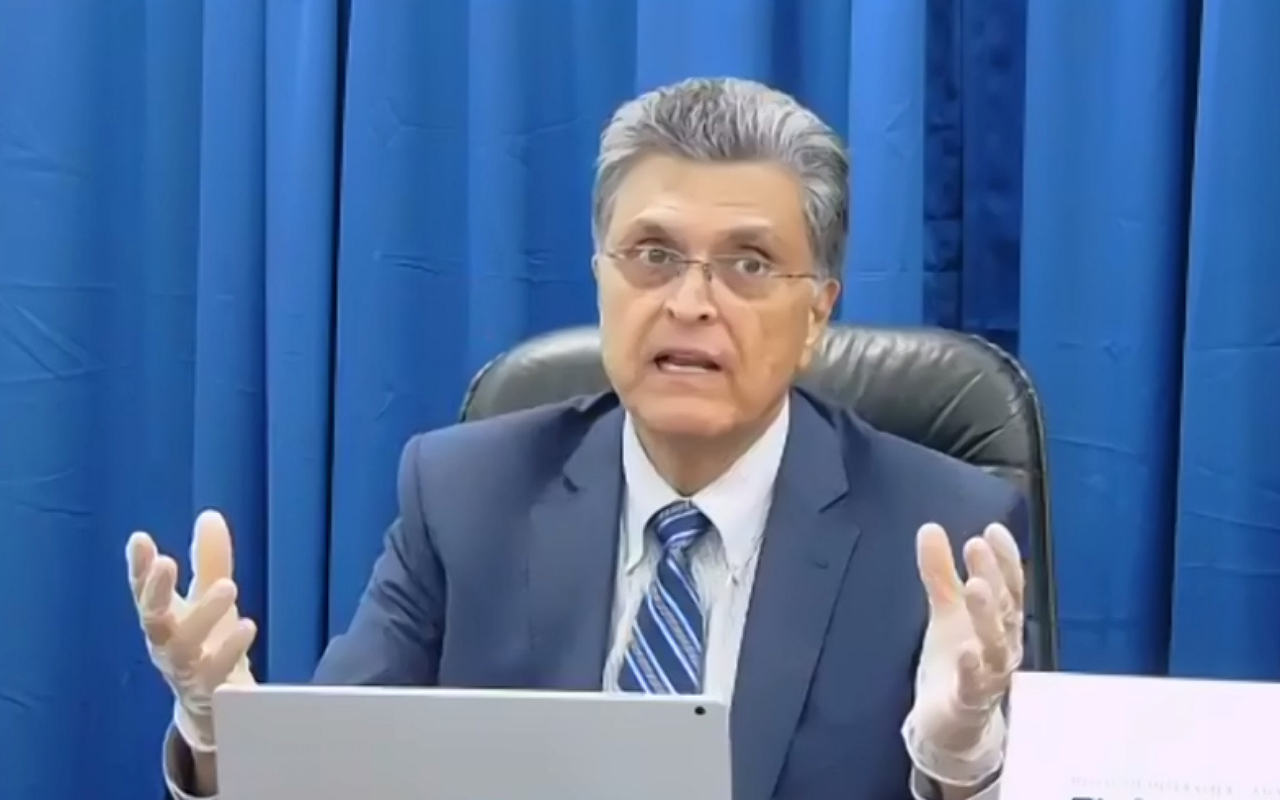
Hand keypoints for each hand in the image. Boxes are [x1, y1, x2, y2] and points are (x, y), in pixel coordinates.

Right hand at [126, 510, 257, 752]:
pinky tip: (247, 626)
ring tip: (228, 585)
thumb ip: (210, 561)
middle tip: (166, 562)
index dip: (139, 567)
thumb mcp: (207, 600)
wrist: (214, 709)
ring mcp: (185, 671)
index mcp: (162, 619)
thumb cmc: (206, 645)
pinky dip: (229, 651)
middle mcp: (166, 644)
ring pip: (183, 646)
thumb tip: (210, 516)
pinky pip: (216, 674)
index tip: (140, 540)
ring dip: (203, 614)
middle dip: (156, 590)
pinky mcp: (210, 693)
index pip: (144, 591)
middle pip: (152, 618)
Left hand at [902, 522, 1024, 786]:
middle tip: (977, 545)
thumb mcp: (946, 611)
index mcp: (1000, 621)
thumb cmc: (957, 659)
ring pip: (995, 643)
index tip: (993, 529)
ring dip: (986, 615)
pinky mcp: (970, 701)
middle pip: (1005, 608)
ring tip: (974, 586)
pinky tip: (965, 651)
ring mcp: (990, 675)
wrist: (951, 720)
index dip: (1005, 559)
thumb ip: (940, 573)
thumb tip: (929, 527)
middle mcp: (1003, 645)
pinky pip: (976, 684)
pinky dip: (972, 668)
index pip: (1009, 586)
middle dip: (994, 576)